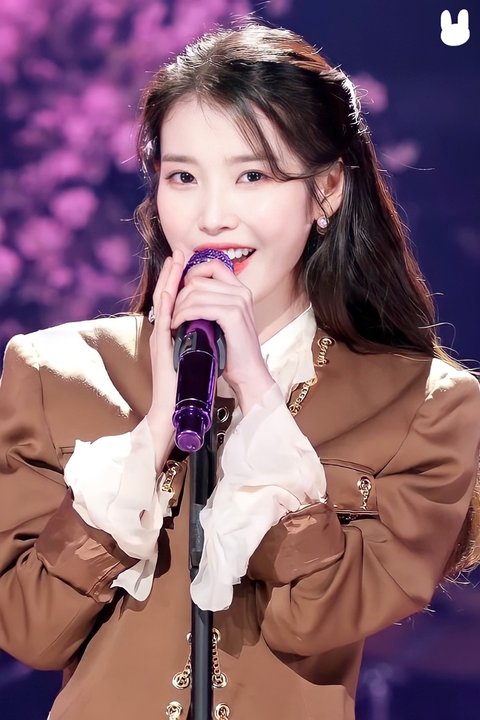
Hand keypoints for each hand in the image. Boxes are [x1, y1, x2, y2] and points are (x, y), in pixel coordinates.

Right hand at [146, 248, 185, 469]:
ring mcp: (160, 339)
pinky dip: (167, 301)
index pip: (175, 302)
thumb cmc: (185, 388)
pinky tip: (171, 287)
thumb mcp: (195, 357)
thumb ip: (198, 341)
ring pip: (162, 302)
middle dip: (173, 274)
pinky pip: (163, 318)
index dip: (180, 282)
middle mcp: (163, 334)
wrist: (173, 409)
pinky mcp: (161, 347)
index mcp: (172, 335)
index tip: (187, 264)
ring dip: (168, 280)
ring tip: (174, 260)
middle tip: (178, 253)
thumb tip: (211, 329)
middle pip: (166, 296)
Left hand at [170, 259, 274, 412]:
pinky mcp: (233, 315)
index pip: (212, 265)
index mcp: (240, 290)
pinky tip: (178, 326)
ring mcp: (238, 302)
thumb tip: (187, 287)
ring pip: (195, 292)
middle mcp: (241, 292)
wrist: (248, 373)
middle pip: (198, 279)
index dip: (191, 274)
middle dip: (178, 295)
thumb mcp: (223, 320)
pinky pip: (198, 307)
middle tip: (172, 314)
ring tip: (173, 322)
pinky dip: (183, 315)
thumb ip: (212, 301)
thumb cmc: (231, 350)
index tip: (179, 292)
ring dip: (178, 308)